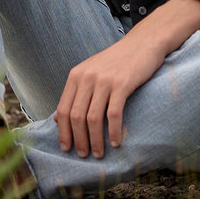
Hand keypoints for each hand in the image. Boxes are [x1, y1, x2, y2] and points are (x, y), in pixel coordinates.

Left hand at [54, 39, 165, 157]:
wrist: (143, 43)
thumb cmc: (117, 61)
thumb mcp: (91, 72)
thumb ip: (76, 92)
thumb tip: (57, 118)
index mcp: (76, 75)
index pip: (63, 109)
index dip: (63, 132)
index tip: (66, 148)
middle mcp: (87, 77)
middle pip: (76, 116)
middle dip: (78, 140)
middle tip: (84, 155)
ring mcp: (105, 80)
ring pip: (93, 118)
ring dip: (95, 140)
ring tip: (99, 153)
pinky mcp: (123, 84)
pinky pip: (113, 114)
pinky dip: (113, 131)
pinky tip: (116, 142)